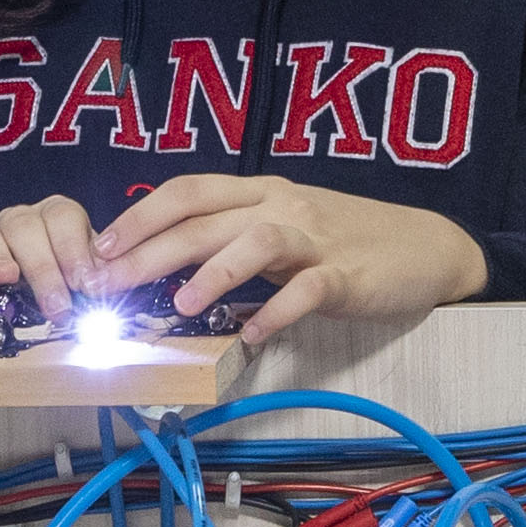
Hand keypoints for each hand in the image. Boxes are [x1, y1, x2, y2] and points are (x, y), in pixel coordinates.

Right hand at [0, 194, 107, 312]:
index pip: (63, 217)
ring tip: (7, 281)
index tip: (85, 283)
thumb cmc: (52, 286)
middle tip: (57, 306)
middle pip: (25, 228)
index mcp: (52, 218)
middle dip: (43, 268)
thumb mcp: (78, 280)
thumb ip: (92, 281)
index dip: (74, 249)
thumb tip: (103, 292)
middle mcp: (16, 221)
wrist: (10, 297)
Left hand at [95, 177, 488, 340]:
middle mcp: (282, 205)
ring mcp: (316, 238)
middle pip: (206, 217)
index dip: (140, 216)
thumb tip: (168, 269)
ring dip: (213, 272)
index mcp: (261, 193)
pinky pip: (306, 289)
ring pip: (255, 241)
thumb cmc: (347, 241)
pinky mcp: (346, 274)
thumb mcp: (285, 229)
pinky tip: (250, 335)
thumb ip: (235, 242)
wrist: (426, 246)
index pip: (188, 191)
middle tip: (108, 282)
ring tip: (179, 305)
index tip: (99, 247)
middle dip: (150, 249)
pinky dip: (275, 312)